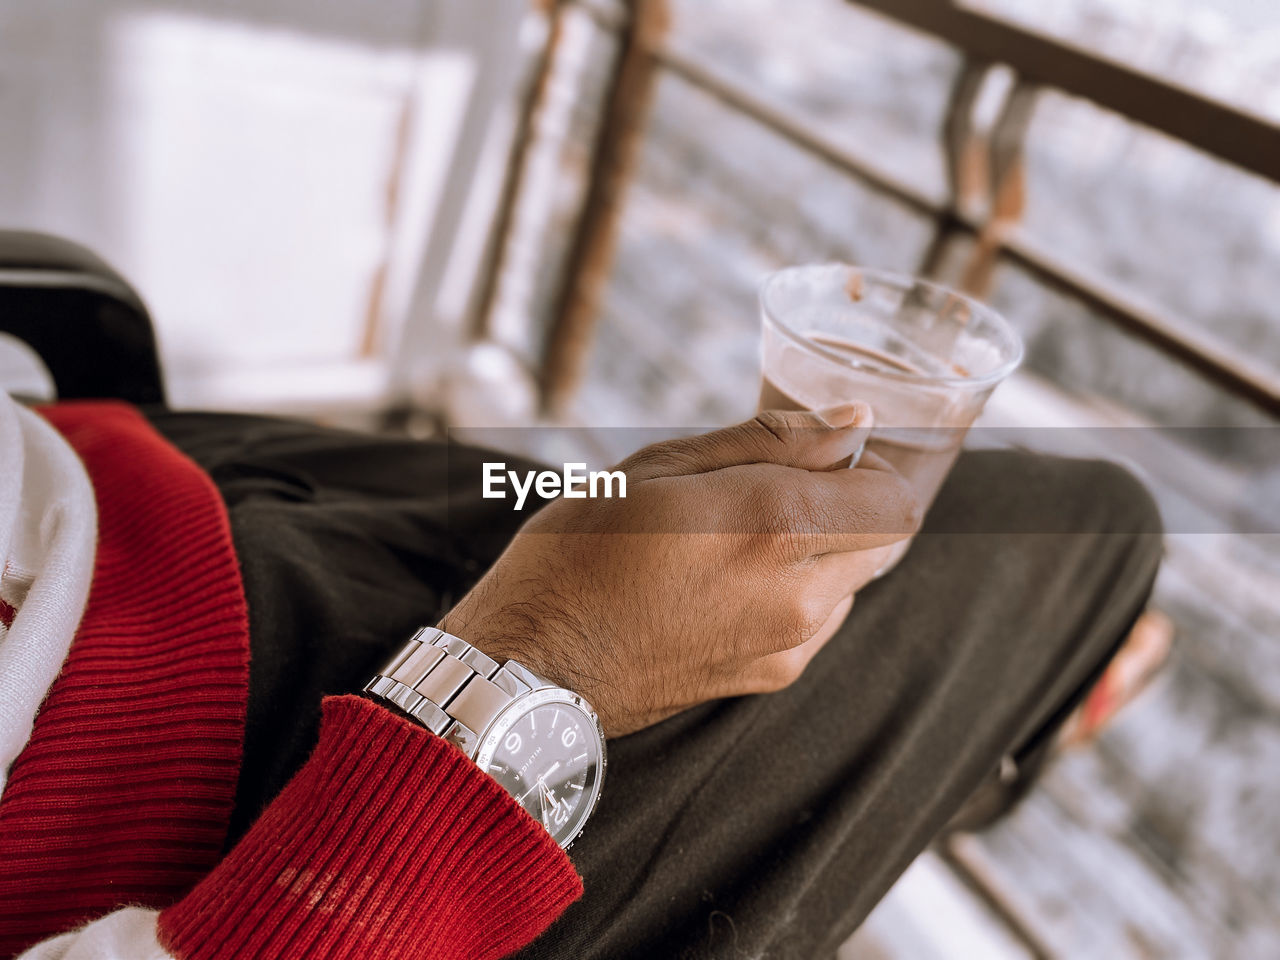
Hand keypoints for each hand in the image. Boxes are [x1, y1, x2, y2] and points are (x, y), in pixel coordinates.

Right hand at [441, 404, 919, 736]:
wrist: (531, 665)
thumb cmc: (577, 553)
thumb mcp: (661, 467)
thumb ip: (771, 440)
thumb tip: (853, 419)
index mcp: (774, 524)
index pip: (894, 496)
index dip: (866, 466)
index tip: (819, 455)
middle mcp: (798, 593)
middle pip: (882, 538)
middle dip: (846, 504)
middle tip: (770, 488)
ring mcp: (789, 644)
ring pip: (852, 579)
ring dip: (822, 548)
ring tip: (735, 538)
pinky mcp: (770, 677)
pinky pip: (820, 620)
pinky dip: (797, 591)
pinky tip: (725, 581)